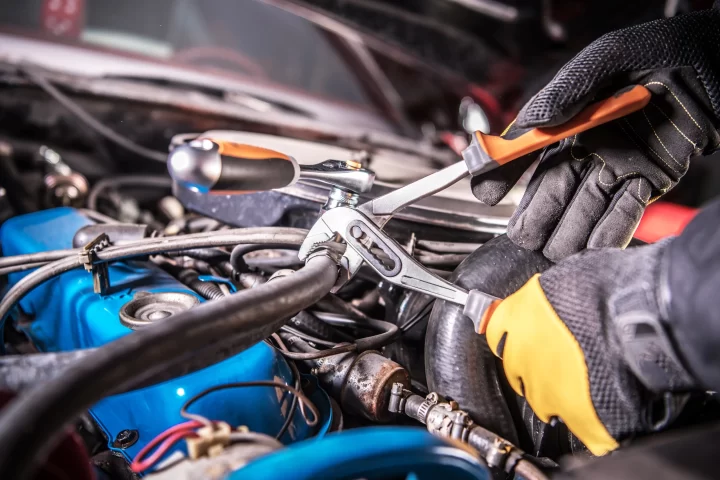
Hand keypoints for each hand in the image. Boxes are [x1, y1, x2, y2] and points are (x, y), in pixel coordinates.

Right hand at [472, 8, 719, 260]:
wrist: (717, 62)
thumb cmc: (666, 48)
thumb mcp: (609, 58)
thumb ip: (569, 88)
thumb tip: (533, 122)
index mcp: (570, 116)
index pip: (526, 151)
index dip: (503, 173)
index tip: (485, 193)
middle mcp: (588, 144)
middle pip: (552, 190)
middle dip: (537, 218)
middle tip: (526, 238)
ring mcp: (617, 164)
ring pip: (585, 209)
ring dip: (572, 232)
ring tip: (558, 252)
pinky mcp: (648, 180)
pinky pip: (623, 213)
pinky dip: (610, 231)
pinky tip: (595, 245)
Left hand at [482, 242, 696, 454]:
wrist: (649, 316)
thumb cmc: (614, 287)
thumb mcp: (566, 276)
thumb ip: (545, 298)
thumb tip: (549, 302)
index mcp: (516, 319)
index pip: (497, 333)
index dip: (517, 335)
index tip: (529, 335)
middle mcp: (522, 358)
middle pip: (517, 370)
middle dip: (536, 365)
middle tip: (564, 356)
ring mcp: (548, 393)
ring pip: (543, 400)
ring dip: (559, 392)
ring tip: (587, 378)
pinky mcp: (580, 420)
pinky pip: (580, 426)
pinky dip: (591, 418)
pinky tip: (606, 402)